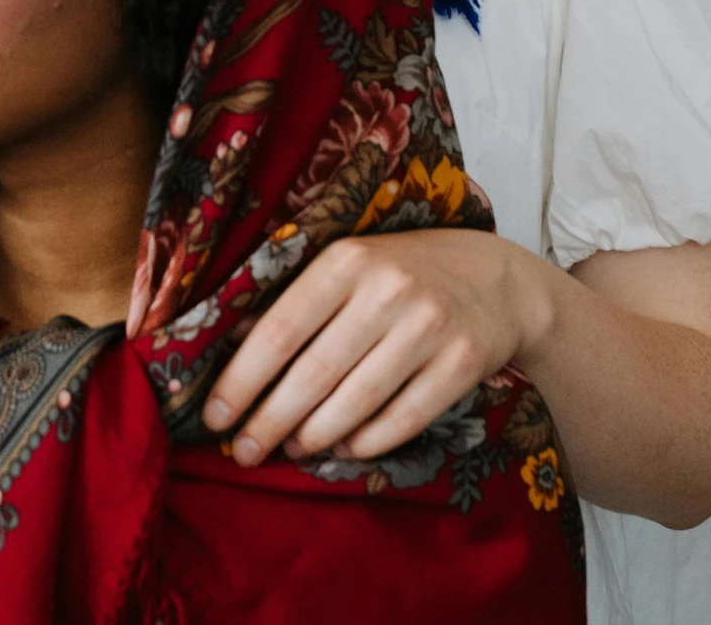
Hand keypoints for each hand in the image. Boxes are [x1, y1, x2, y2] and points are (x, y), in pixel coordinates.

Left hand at [200, 229, 544, 465]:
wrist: (496, 277)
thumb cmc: (404, 271)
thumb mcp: (349, 266)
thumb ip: (294, 300)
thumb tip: (230, 345)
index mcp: (348, 259)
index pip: (281, 329)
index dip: (242, 379)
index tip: (214, 416)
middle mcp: (388, 289)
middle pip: (314, 373)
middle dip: (269, 420)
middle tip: (243, 450)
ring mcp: (429, 327)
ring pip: (355, 403)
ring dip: (314, 436)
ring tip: (291, 447)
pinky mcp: (462, 363)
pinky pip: (401, 420)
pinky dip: (364, 442)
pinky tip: (342, 447)